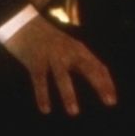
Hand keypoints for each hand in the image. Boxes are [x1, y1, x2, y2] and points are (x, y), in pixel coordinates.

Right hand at [3, 17, 117, 116]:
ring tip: (74, 112)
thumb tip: (100, 80)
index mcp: (78, 49)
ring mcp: (51, 55)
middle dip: (99, 84)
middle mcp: (68, 51)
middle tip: (109, 102)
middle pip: (87, 68)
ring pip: (62, 76)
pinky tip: (46, 109)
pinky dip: (43, 95)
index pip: (98, 66)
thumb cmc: (49, 40)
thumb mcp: (69, 47)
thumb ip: (81, 62)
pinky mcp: (35, 60)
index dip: (106, 83)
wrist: (22, 23)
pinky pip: (40, 80)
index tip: (112, 100)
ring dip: (68, 94)